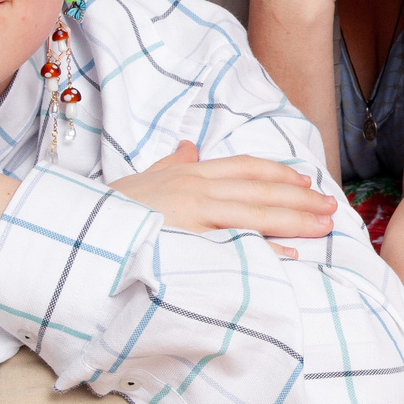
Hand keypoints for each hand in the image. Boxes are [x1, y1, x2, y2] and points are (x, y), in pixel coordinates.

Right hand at [107, 139, 333, 249]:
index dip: (278, 173)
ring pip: (253, 214)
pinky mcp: (184, 243)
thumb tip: (189, 147)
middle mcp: (194, 189)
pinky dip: (262, 250)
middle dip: (299, 199)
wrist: (73, 231)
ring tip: (323, 227)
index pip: (244, 167)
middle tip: (331, 208)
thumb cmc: (108, 212)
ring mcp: (190, 215)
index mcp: (188, 174)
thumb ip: (170, 165)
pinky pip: (232, 246)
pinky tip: (288, 256)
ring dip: (293, 220)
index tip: (306, 182)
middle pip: (258, 190)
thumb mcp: (142, 181)